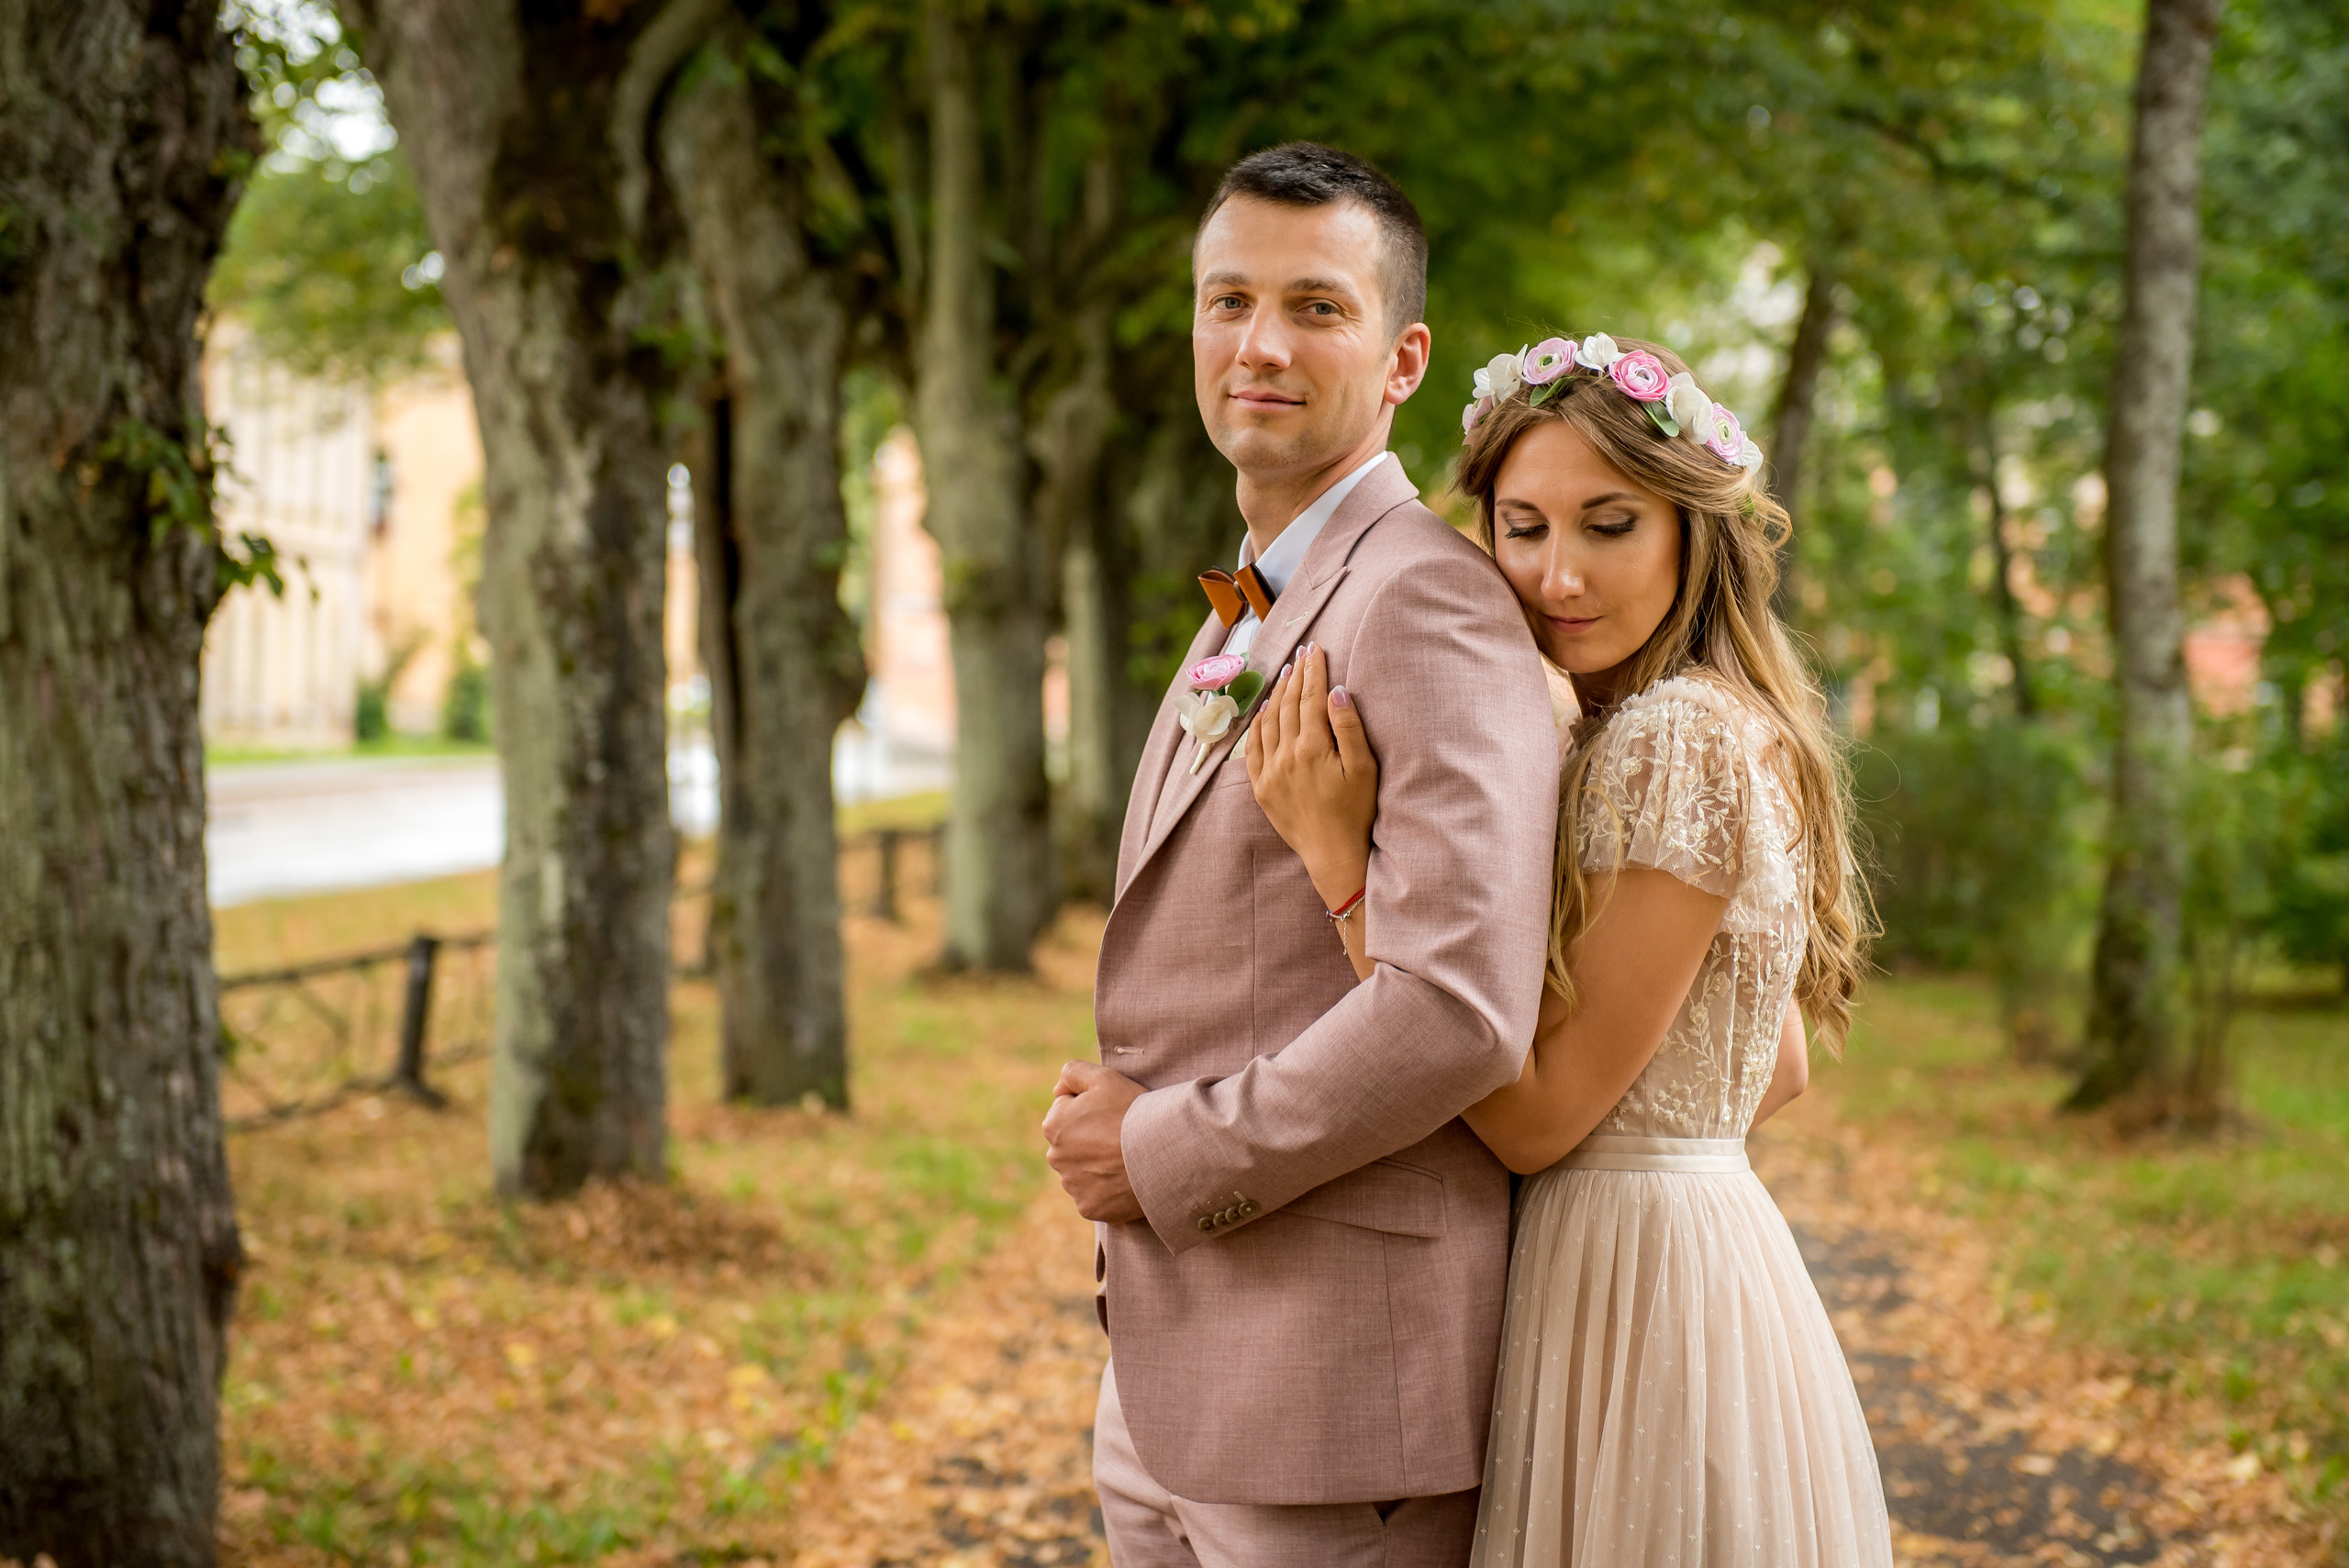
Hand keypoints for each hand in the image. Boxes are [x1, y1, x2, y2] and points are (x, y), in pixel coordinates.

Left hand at [1042, 1059, 1145, 1222]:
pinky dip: (1109, 1189)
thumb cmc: (1133, 1112)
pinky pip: (1096, 1196)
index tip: (1111, 1113)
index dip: (1091, 1109)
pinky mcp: (1090, 1208)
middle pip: (1073, 1143)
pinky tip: (1127, 1178)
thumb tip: (1058, 1091)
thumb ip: (1073, 1072)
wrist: (1163, 1152)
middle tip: (1120, 1136)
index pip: (1067, 1112)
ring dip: (1098, 1165)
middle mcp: (1056, 1158)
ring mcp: (1073, 1186)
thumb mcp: (1104, 1077)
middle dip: (1090, 1138)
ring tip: (1126, 1157)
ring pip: (1083, 1171)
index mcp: (1053, 1126)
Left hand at [1245, 643, 1378, 906]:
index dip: (1314, 671)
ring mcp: (1270, 771)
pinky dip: (1259, 724)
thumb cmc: (1356, 812)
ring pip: (1269, 721)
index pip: (1311, 698)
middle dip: (1297, 675)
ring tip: (1285, 674)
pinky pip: (1254, 747)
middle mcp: (1286, 755)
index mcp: (1313, 748)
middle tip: (1302, 654)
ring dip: (1277, 694)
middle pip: (1290, 704)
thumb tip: (1337, 690)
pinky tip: (1264, 711)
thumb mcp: (1364, 768)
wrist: (1333, 854)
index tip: (1316, 649)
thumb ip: (1349, 727)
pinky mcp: (1262, 787)